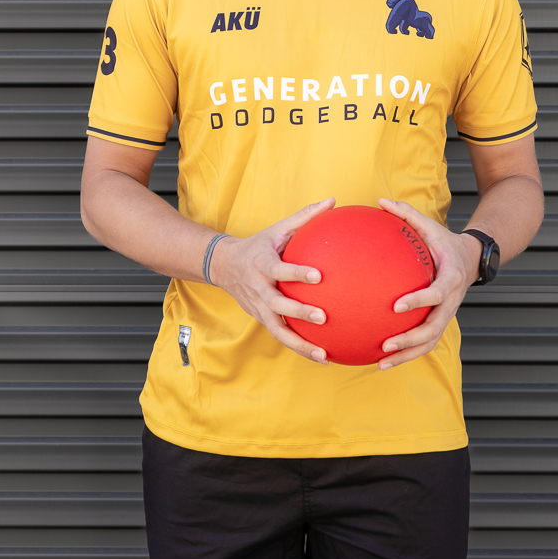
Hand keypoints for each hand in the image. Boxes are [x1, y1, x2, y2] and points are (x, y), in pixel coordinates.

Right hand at [208, 198, 334, 363]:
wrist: (224, 266)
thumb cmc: (259, 245)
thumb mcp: (277, 229)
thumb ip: (305, 217)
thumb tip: (333, 201)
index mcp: (262, 264)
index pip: (281, 269)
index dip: (298, 272)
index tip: (319, 276)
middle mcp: (259, 289)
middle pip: (279, 304)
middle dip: (299, 312)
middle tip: (323, 317)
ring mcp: (259, 307)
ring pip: (278, 330)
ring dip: (300, 344)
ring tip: (323, 355)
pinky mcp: (261, 319)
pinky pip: (281, 337)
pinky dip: (299, 348)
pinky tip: (323, 357)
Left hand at [376, 198, 479, 369]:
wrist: (471, 259)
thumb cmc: (444, 242)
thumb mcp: (430, 226)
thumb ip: (406, 214)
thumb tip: (380, 201)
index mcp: (451, 278)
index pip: (436, 293)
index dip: (419, 301)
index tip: (397, 306)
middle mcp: (452, 301)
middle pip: (434, 327)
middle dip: (411, 339)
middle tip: (386, 344)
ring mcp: (448, 314)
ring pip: (430, 341)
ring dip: (408, 354)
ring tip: (381, 362)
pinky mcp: (440, 321)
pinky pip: (425, 341)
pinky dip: (408, 353)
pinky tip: (383, 359)